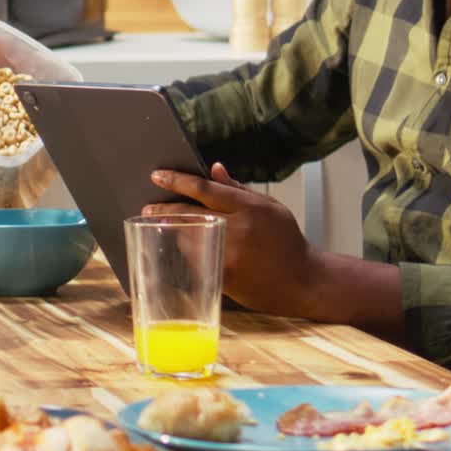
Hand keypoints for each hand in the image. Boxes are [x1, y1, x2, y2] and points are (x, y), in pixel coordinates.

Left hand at [145, 162, 314, 314]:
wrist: (302, 282)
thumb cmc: (287, 240)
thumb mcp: (269, 207)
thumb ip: (238, 188)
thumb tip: (214, 169)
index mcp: (250, 207)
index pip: (205, 189)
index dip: (178, 181)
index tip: (157, 176)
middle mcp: (238, 230)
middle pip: (189, 214)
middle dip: (164, 209)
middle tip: (148, 207)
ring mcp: (229, 256)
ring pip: (187, 239)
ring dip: (172, 231)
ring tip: (161, 225)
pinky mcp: (224, 278)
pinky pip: (194, 261)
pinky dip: (185, 252)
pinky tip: (179, 247)